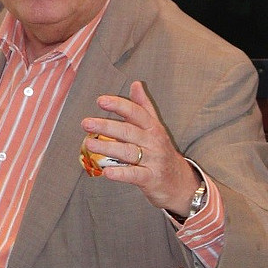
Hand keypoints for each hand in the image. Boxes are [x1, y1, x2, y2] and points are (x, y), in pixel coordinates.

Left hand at [81, 81, 200, 216]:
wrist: (181, 183)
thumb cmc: (162, 152)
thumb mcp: (156, 128)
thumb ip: (144, 106)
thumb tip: (135, 83)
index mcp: (153, 127)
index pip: (136, 113)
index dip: (119, 106)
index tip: (101, 101)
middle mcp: (154, 142)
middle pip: (128, 131)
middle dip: (106, 126)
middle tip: (86, 123)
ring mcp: (153, 160)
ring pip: (128, 152)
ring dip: (107, 147)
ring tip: (89, 143)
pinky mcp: (151, 179)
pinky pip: (134, 174)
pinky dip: (121, 173)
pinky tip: (106, 171)